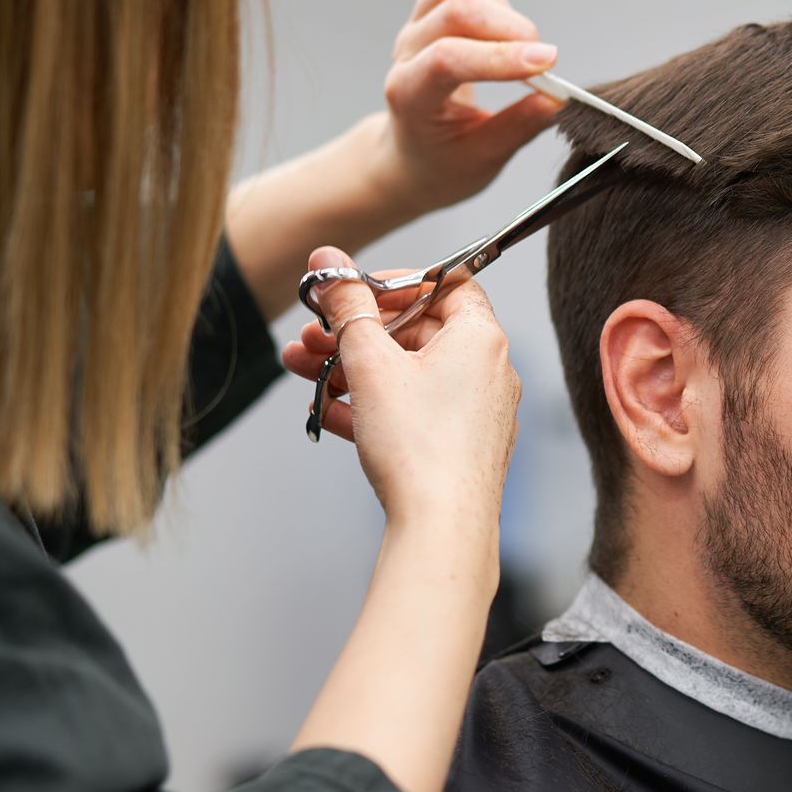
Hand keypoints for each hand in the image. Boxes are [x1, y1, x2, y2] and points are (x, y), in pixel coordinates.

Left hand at [225, 0, 562, 321]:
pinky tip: (505, 31)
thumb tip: (555, 99)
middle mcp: (403, 59)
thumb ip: (518, 126)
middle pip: (454, 11)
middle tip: (541, 60)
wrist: (402, 163)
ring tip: (526, 48)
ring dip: (499, 9)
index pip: (451, 61)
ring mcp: (409, 34)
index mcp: (411, 99)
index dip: (500, 60)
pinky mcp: (424, 14)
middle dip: (506, 29)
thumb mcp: (483, 162)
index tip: (548, 69)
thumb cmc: (441, 169)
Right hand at [285, 247, 519, 523]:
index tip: (353, 290)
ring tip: (303, 369)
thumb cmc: (419, 446)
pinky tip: (327, 410)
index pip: (445, 283)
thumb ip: (347, 307)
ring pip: (408, 375)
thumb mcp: (370, 362)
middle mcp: (487, 371)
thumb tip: (330, 264)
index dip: (396, 281)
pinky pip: (413, 412)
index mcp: (479, 338)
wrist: (441, 527)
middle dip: (356, 331)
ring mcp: (476, 412)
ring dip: (353, 368)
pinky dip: (372, 405)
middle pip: (417, 331)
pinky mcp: (460, 447)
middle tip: (312, 334)